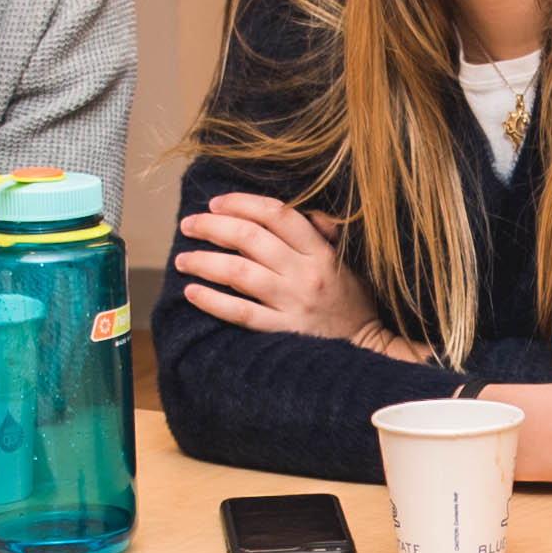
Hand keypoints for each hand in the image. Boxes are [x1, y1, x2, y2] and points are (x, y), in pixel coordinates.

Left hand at [175, 191, 397, 348]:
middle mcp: (305, 274)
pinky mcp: (284, 332)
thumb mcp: (345, 261)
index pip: (276, 214)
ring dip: (204, 262)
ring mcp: (293, 304)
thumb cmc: (353, 302)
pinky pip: (241, 313)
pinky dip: (213, 301)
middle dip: (212, 227)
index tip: (216, 203)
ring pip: (239, 273)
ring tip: (182, 259)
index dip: (241, 203)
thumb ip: (322, 234)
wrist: (369, 349)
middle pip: (249, 239)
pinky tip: (192, 292)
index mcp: (320, 251)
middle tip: (189, 225)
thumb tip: (299, 210)